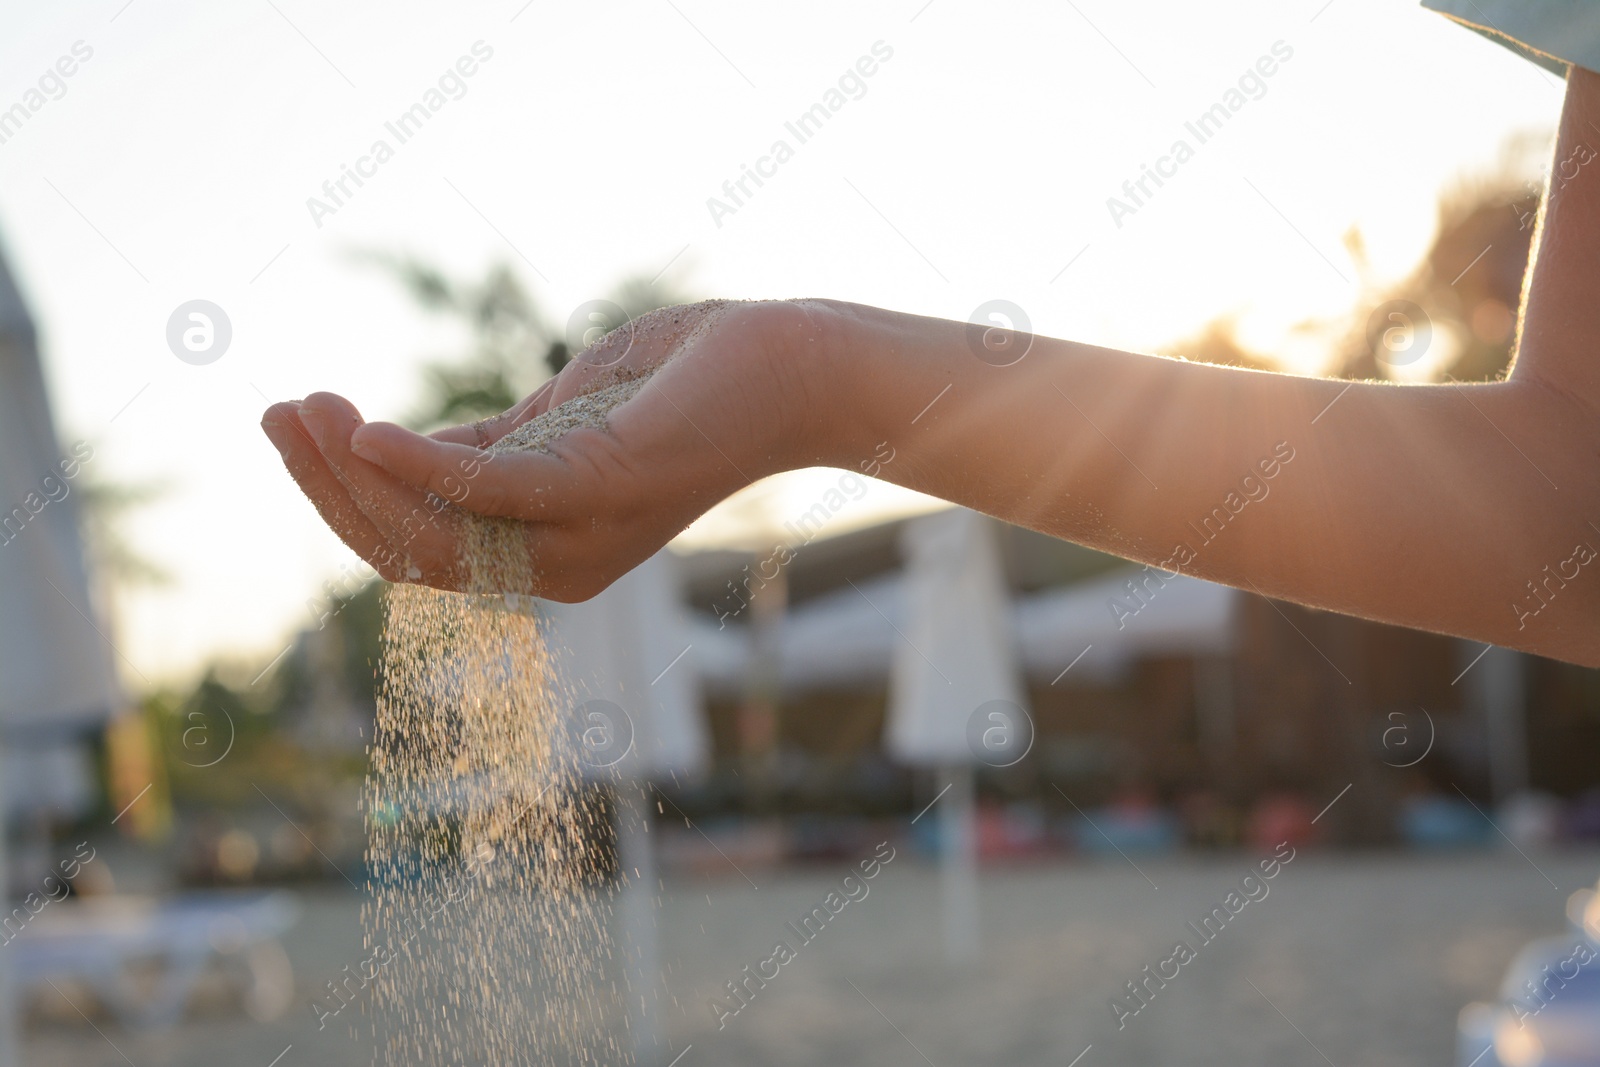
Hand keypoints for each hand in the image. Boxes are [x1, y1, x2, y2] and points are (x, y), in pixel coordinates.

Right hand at [261, 299, 847, 599]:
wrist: (781, 368)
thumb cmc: (674, 389)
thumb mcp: (555, 425)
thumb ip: (484, 450)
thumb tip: (390, 451)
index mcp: (542, 552)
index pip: (413, 548)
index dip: (340, 500)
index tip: (291, 429)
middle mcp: (557, 564)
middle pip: (406, 550)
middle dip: (328, 488)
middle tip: (276, 412)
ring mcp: (579, 534)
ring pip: (432, 530)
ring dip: (352, 471)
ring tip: (301, 407)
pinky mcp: (599, 487)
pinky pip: (487, 491)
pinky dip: (417, 464)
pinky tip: (362, 427)